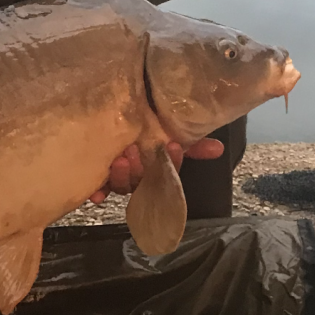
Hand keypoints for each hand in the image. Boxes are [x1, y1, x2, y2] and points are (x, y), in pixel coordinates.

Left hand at [88, 138, 223, 203]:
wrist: (109, 122)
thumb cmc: (142, 129)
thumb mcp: (166, 131)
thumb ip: (192, 143)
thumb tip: (218, 148)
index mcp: (155, 167)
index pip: (168, 170)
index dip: (172, 162)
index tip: (173, 146)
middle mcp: (137, 175)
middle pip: (142, 181)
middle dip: (141, 169)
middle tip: (135, 150)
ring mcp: (117, 178)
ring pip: (122, 186)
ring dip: (121, 177)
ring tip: (120, 160)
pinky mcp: (97, 179)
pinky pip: (99, 190)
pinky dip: (98, 191)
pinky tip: (97, 193)